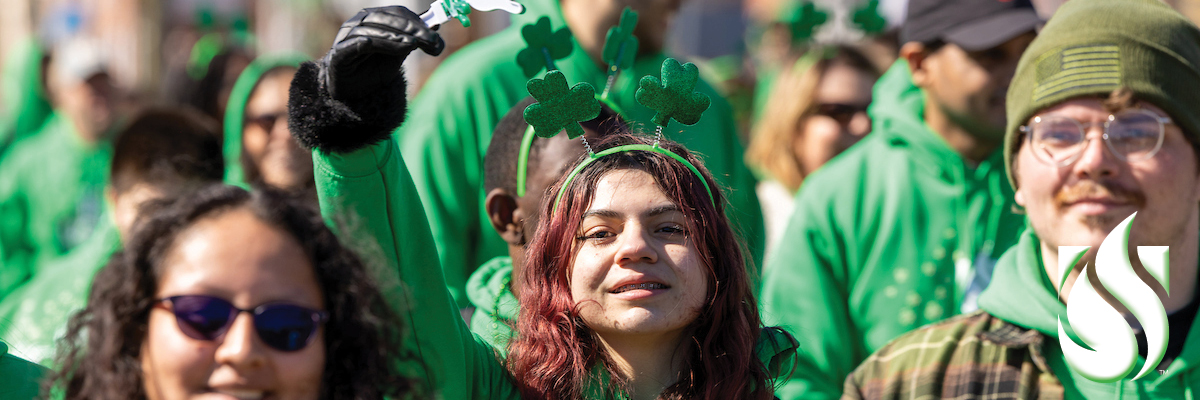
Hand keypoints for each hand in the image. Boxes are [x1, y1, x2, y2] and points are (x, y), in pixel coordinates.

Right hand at [320, 6, 443, 100]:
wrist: (351, 93)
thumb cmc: (373, 69)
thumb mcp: (398, 54)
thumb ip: (412, 39)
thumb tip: (435, 26)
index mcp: (373, 18)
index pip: (397, 13)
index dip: (418, 22)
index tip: (436, 36)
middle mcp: (359, 23)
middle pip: (386, 18)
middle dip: (412, 29)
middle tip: (432, 41)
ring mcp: (347, 36)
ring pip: (373, 30)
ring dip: (396, 36)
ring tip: (414, 45)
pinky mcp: (339, 53)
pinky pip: (357, 44)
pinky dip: (373, 42)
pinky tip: (392, 47)